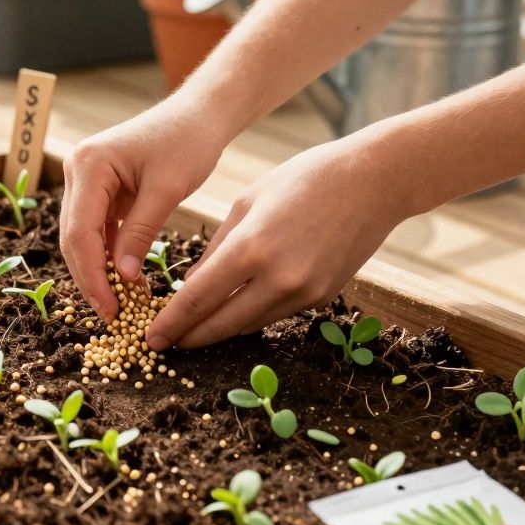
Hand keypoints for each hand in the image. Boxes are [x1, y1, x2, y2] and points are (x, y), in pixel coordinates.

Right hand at [59, 100, 227, 319]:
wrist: (199, 115)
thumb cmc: (187, 142)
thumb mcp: (166, 189)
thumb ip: (140, 232)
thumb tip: (121, 278)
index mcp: (89, 165)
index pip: (80, 232)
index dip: (92, 275)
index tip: (109, 309)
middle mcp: (77, 170)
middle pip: (73, 237)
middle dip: (91, 278)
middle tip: (112, 315)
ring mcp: (86, 179)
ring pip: (83, 237)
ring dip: (100, 270)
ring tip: (122, 303)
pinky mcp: (100, 189)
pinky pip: (98, 229)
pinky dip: (110, 255)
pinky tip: (128, 279)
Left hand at [146, 137, 411, 349]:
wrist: (372, 182)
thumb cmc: (303, 180)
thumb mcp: (245, 204)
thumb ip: (215, 250)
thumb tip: (190, 288)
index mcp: (250, 248)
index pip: (197, 299)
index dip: (172, 323)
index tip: (152, 338)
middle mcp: (277, 279)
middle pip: (222, 324)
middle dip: (190, 337)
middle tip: (165, 344)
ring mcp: (303, 293)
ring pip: (248, 325)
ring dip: (218, 331)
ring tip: (192, 331)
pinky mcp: (321, 298)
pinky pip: (273, 316)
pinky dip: (248, 317)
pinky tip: (231, 313)